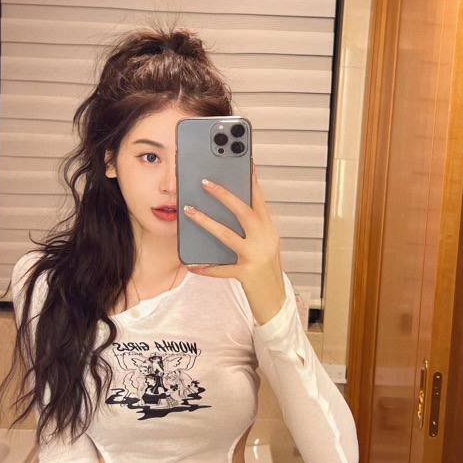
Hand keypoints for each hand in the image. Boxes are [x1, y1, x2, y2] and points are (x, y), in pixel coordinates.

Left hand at [182, 163, 281, 290]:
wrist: (275, 299)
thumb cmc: (265, 269)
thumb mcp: (263, 243)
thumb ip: (251, 227)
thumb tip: (228, 207)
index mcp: (269, 229)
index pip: (259, 199)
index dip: (251, 180)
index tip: (242, 162)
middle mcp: (265, 239)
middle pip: (243, 211)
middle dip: (223, 195)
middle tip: (204, 182)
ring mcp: (255, 256)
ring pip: (226, 235)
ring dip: (205, 222)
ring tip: (188, 211)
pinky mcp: (246, 274)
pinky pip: (220, 268)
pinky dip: (205, 267)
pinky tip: (192, 264)